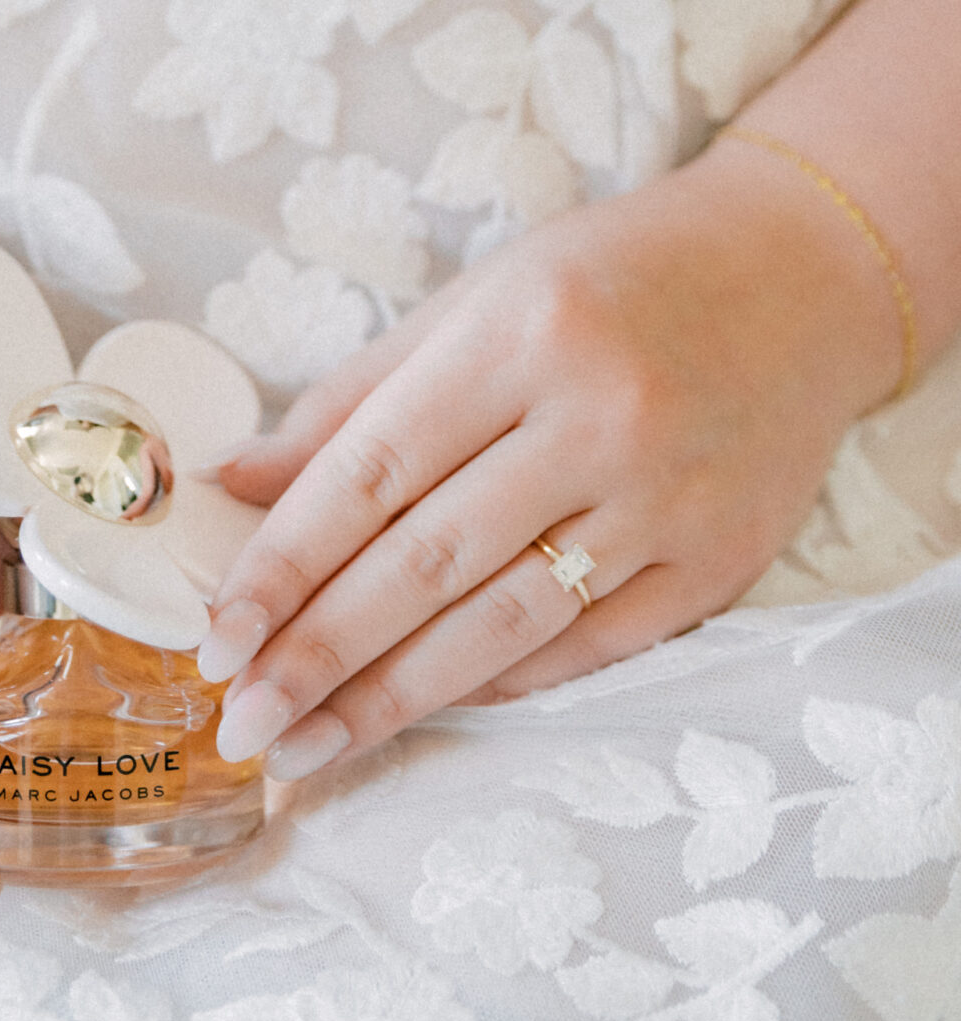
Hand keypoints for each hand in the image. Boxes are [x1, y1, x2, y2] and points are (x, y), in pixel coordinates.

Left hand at [202, 140, 903, 779]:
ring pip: (502, 624)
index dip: (285, 564)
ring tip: (306, 747)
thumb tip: (236, 483)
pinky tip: (421, 710)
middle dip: (319, 653)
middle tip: (242, 718)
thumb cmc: (612, 277)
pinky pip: (587, 647)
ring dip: (391, 699)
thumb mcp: (477, 301)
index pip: (373, 473)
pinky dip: (496, 684)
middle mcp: (599, 418)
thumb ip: (354, 400)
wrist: (803, 273)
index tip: (217, 636)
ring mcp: (667, 500)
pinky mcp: (720, 562)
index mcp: (521, 334)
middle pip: (428, 563)